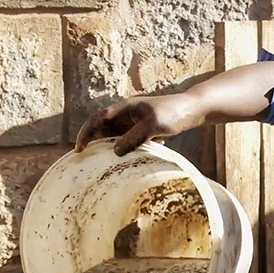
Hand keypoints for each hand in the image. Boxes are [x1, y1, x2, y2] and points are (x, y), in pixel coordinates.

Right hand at [73, 93, 201, 155]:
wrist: (194, 110)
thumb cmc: (174, 113)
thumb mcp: (152, 126)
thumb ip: (134, 138)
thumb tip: (116, 152)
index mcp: (124, 107)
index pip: (97, 119)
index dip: (86, 133)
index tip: (79, 149)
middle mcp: (126, 114)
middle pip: (104, 130)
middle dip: (97, 144)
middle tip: (91, 163)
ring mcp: (135, 122)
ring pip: (117, 138)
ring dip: (115, 149)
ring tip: (112, 165)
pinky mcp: (144, 130)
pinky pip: (130, 142)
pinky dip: (131, 150)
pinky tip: (143, 154)